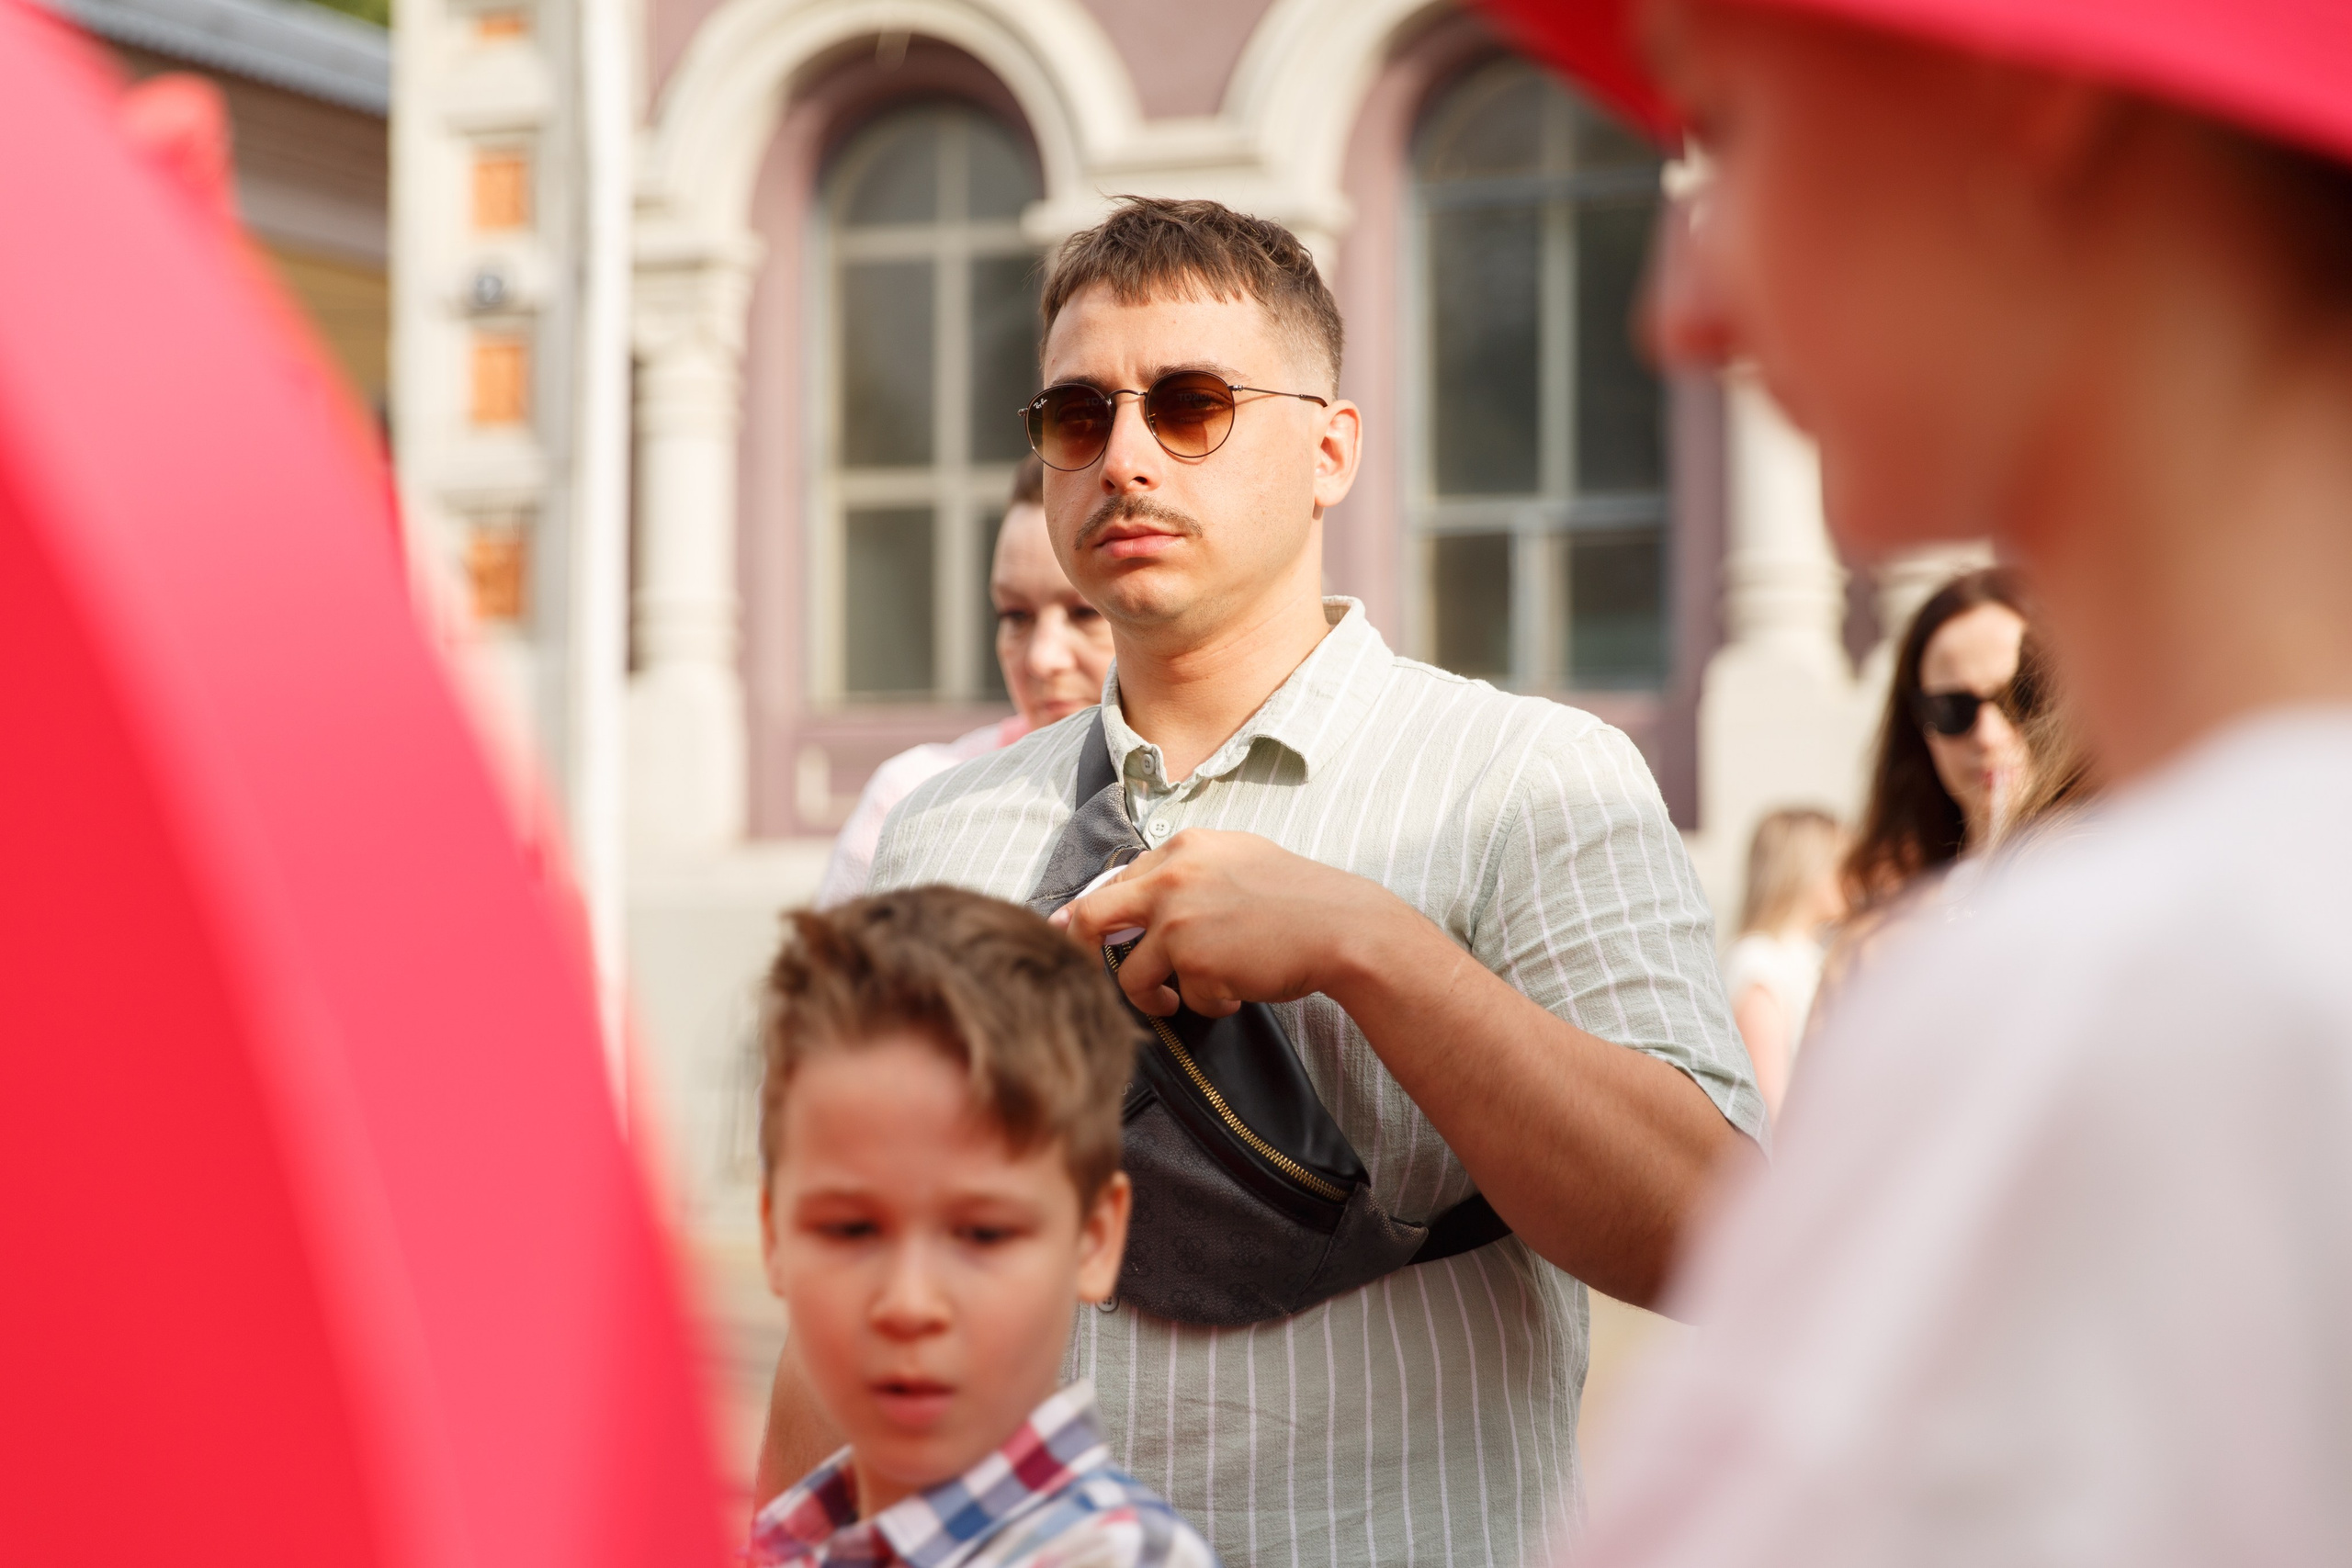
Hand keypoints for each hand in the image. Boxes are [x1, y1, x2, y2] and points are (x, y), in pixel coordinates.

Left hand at [1050, 829, 1398, 1018]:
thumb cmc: (1298, 899)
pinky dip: (1208, 1004)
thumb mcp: (1237, 860)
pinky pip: (1183, 998)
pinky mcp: (1194, 961)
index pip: (1116, 880)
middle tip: (1089, 971)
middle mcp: (1171, 878)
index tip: (1089, 935)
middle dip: (1079, 947)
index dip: (1100, 914)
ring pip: (1130, 975)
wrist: (1342, 926)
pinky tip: (1238, 993)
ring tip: (1183, 1000)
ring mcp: (1179, 920)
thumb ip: (1187, 871)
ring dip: (1154, 996)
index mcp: (1182, 847)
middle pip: (1091, 916)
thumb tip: (1141, 892)